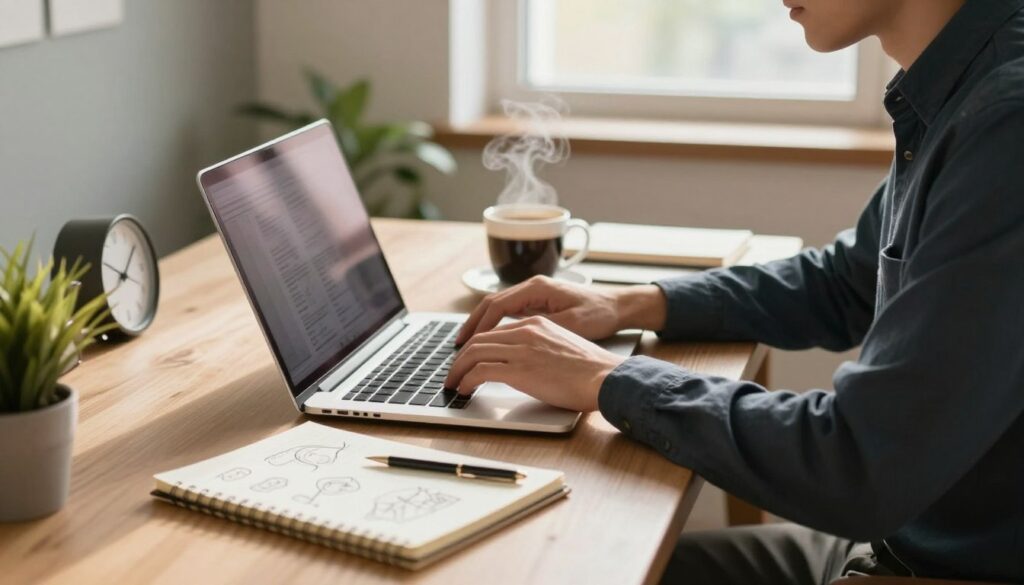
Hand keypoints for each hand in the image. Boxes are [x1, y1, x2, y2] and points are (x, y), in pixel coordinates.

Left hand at [445, 316, 627, 411]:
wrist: (606, 377)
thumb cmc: (592, 370)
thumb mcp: (564, 347)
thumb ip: (542, 347)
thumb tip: (528, 364)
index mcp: (537, 324)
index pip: (496, 330)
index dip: (477, 345)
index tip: (469, 358)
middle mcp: (526, 331)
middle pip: (480, 339)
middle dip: (461, 357)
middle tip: (453, 372)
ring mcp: (522, 349)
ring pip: (474, 352)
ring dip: (458, 369)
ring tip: (453, 383)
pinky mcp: (519, 369)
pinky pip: (480, 371)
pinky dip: (466, 380)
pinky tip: (464, 389)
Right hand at [455, 275, 666, 344]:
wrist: (620, 307)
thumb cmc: (599, 314)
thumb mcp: (571, 325)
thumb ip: (541, 329)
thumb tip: (512, 339)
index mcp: (537, 288)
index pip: (496, 305)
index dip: (479, 326)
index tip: (466, 344)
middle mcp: (533, 287)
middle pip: (491, 304)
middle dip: (473, 325)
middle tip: (458, 346)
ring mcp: (535, 295)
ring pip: (499, 309)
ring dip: (482, 326)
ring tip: (467, 346)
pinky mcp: (540, 304)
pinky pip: (510, 313)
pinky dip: (496, 326)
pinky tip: (490, 341)